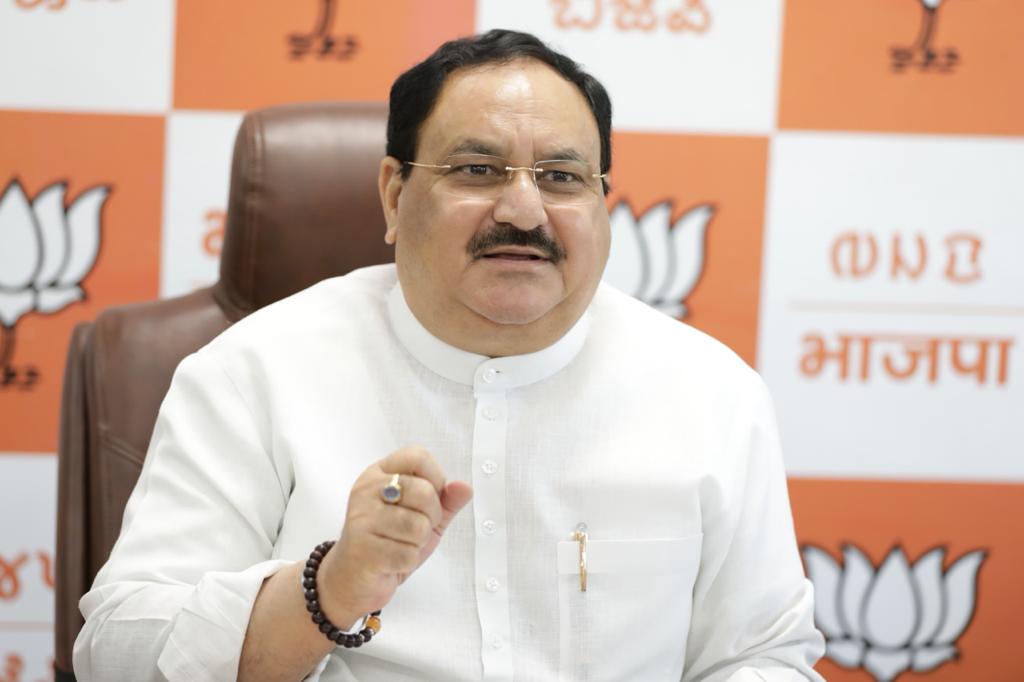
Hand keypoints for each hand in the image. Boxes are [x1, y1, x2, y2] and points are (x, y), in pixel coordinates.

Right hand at [317, 446, 472, 623]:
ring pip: (418, 527)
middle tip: (414, 529)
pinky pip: (407, 554)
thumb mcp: (423, 515)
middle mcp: (366, 490)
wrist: (352, 578)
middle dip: (431, 517)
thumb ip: (446, 500)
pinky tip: (391, 561)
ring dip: (418, 543)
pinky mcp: (362, 549)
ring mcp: (361, 518)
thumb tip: (465, 487)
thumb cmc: (389, 541)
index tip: (429, 498)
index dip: (436, 478)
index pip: (418, 456)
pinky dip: (407, 562)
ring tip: (400, 544)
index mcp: (379, 473)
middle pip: (424, 492)